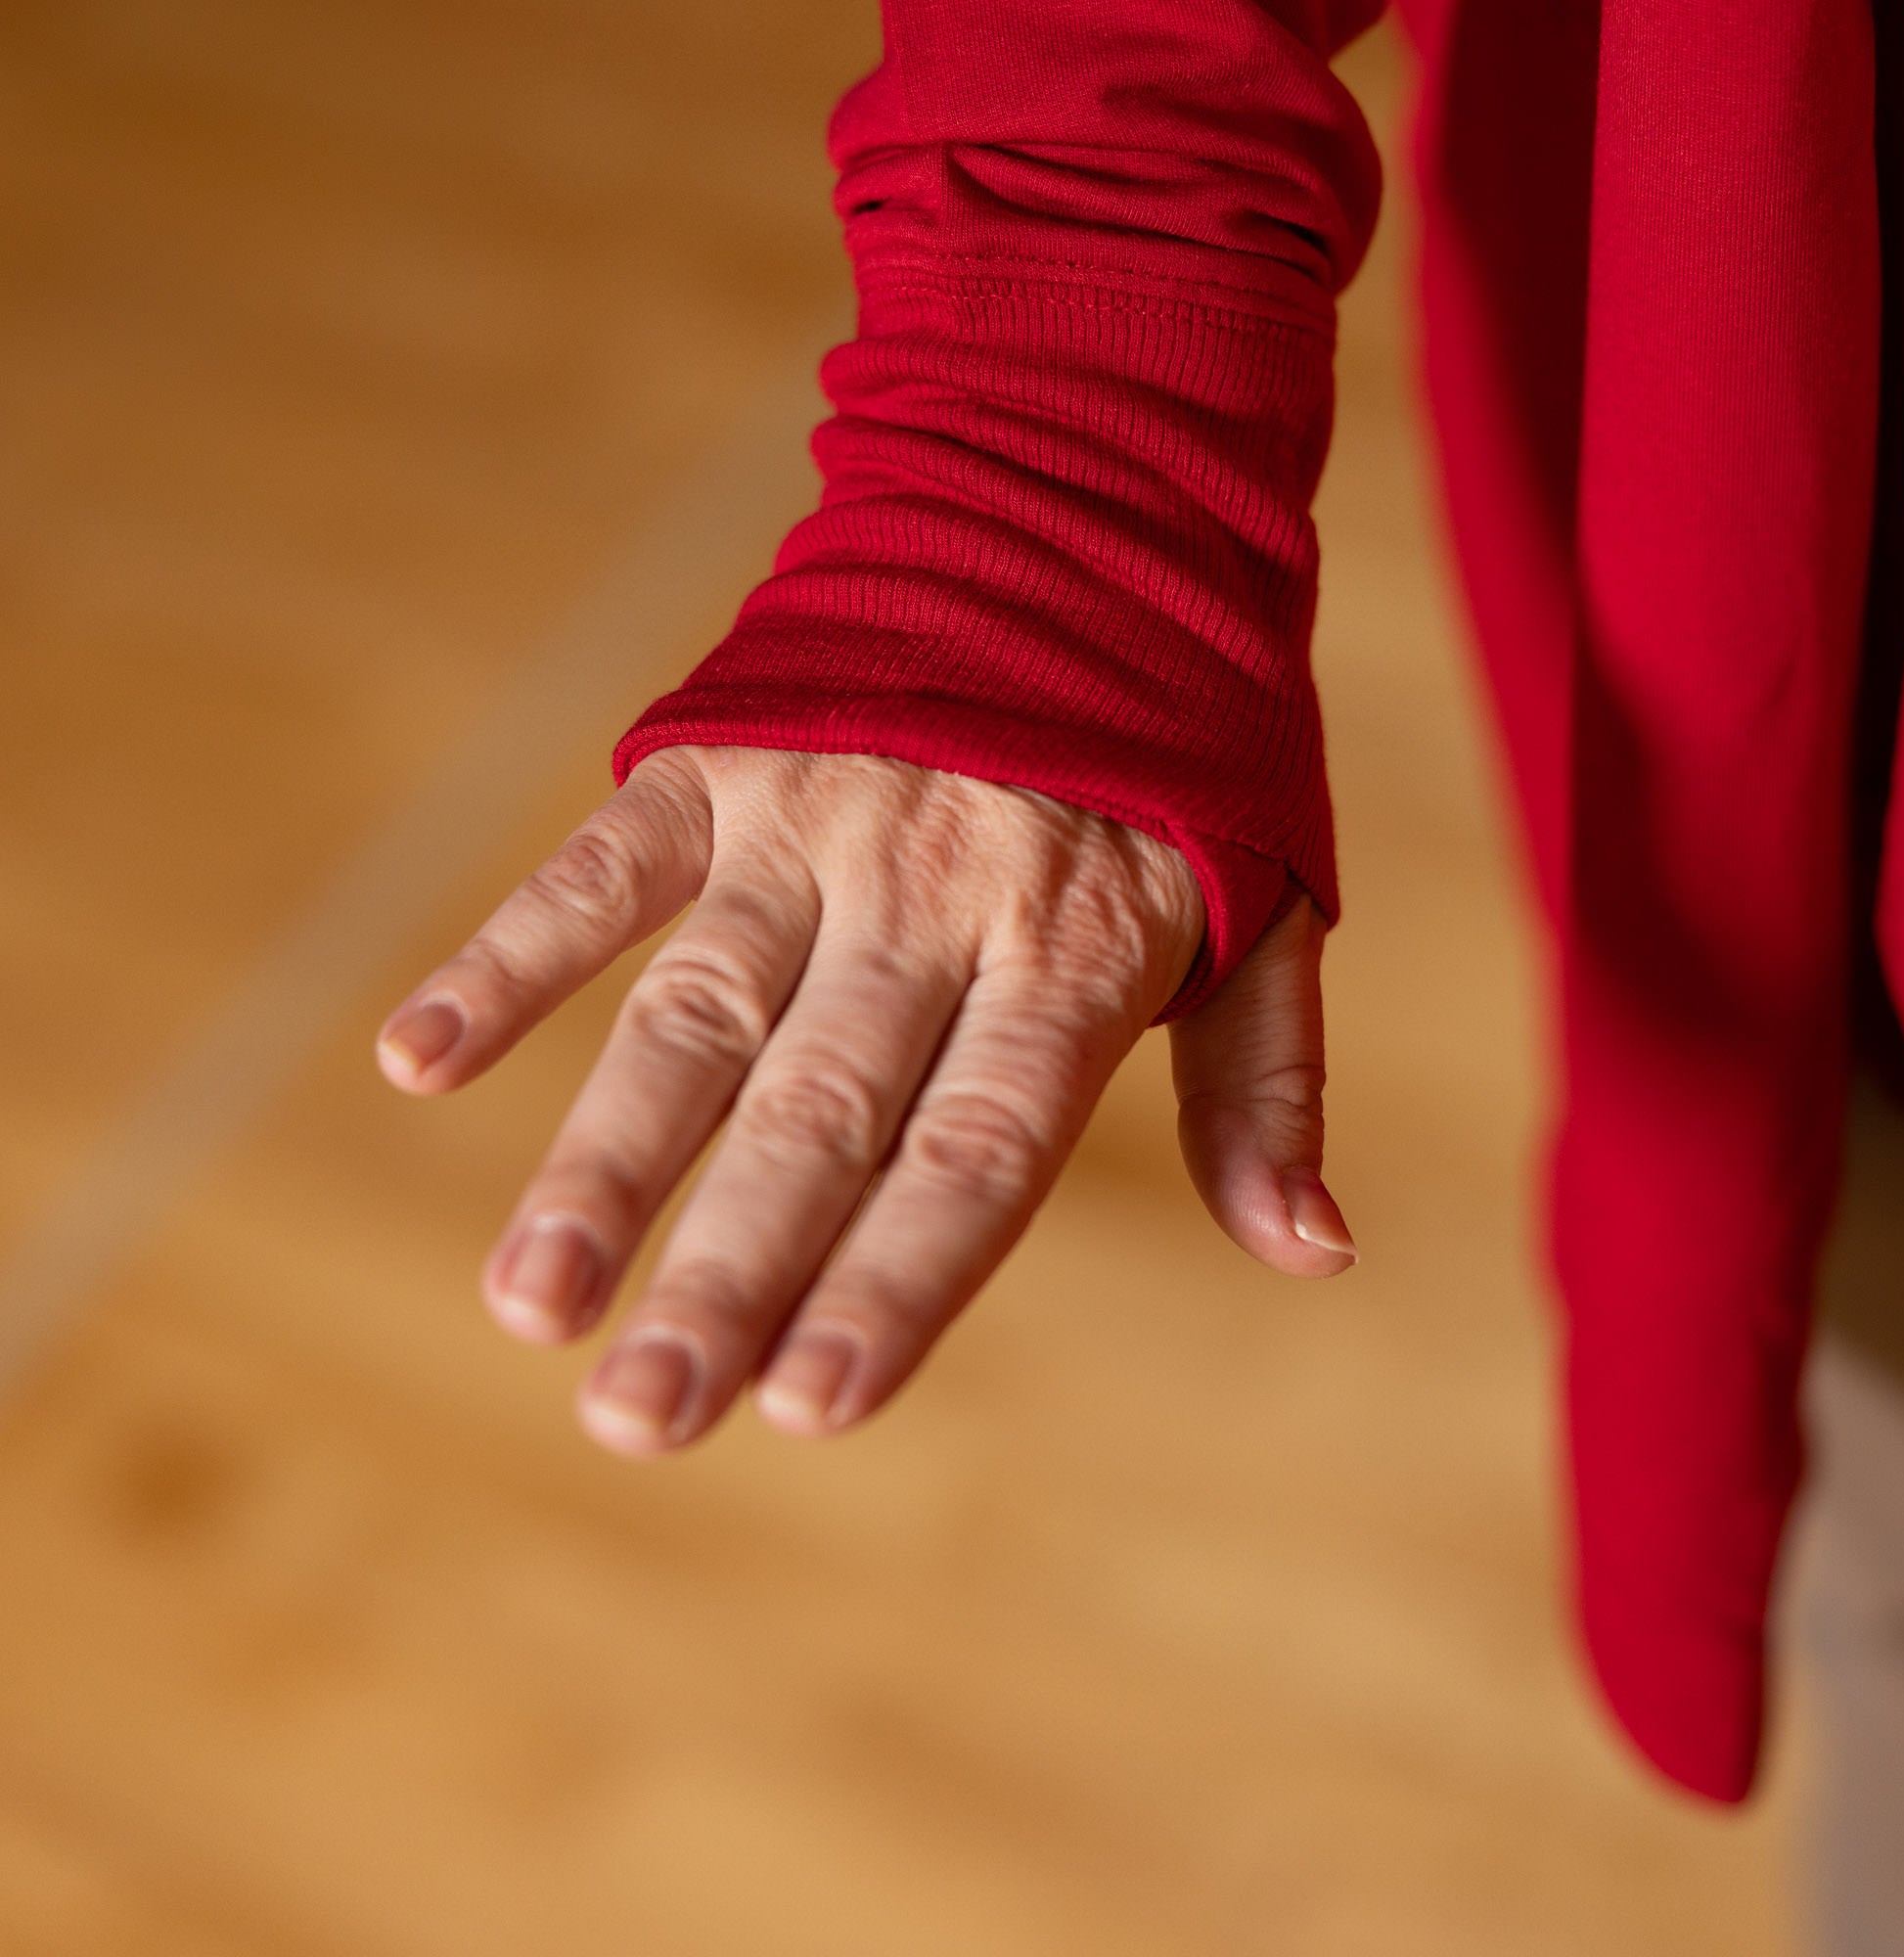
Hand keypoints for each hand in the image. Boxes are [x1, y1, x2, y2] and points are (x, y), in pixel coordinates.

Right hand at [375, 745, 1354, 1456]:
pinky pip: (606, 862)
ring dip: (603, 1158)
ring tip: (526, 1304)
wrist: (1085, 518)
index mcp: (1079, 946)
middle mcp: (938, 891)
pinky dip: (514, 951)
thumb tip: (1315, 1256)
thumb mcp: (1267, 916)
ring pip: (696, 1009)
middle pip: (819, 1109)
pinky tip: (419, 1058)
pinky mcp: (723, 760)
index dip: (898, 1276)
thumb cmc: (1183, 760)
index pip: (979, 1146)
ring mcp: (817, 818)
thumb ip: (1268, 1089)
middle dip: (728, 1271)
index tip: (810, 1409)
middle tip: (636, 1421)